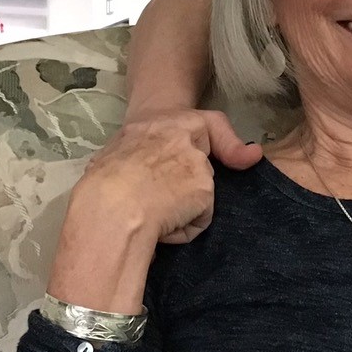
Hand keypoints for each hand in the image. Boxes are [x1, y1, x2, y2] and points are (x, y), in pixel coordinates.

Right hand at [48, 111, 245, 312]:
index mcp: (154, 124)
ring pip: (198, 195)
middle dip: (188, 185)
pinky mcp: (205, 190)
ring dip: (182, 208)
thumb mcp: (112, 157)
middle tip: (157, 200)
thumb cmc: (101, 185)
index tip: (250, 156)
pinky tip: (161, 225)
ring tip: (152, 214)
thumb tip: (155, 173)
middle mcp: (182, 137)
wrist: (111, 204)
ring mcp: (197, 163)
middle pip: (202, 165)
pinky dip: (183, 227)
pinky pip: (198, 218)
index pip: (206, 124)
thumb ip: (137, 157)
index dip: (227, 143)